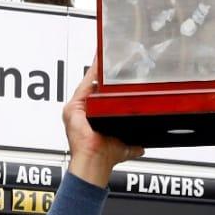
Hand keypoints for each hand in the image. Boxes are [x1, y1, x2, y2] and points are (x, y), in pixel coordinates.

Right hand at [63, 65, 143, 187]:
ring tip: (108, 53)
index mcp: (93, 118)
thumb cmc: (105, 156)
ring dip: (98, 69)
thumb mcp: (124, 148)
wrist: (96, 161)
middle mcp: (84, 112)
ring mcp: (77, 109)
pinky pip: (83, 85)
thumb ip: (132, 146)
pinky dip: (91, 72)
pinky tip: (99, 60)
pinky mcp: (73, 108)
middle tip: (115, 57)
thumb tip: (141, 147)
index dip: (106, 84)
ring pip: (88, 83)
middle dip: (103, 73)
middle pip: (93, 86)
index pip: (99, 96)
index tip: (115, 71)